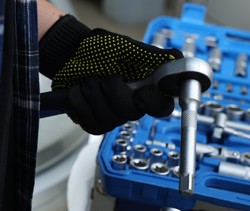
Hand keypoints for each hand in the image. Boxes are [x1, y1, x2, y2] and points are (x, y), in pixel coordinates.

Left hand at [39, 15, 182, 133]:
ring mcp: (113, 119)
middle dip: (112, 89)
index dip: (153, 103)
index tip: (140, 93)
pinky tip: (78, 90)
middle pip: (130, 112)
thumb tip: (176, 58)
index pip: (162, 107)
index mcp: (145, 89)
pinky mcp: (94, 124)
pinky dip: (79, 101)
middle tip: (104, 75)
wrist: (73, 55)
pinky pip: (89, 121)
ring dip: (92, 91)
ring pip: (107, 118)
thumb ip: (150, 54)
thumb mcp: (126, 46)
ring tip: (89, 79)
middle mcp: (131, 107)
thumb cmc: (100, 49)